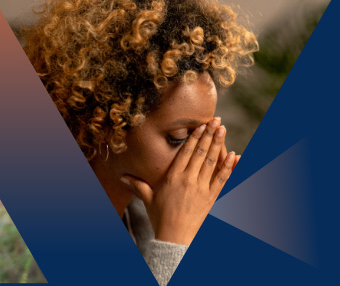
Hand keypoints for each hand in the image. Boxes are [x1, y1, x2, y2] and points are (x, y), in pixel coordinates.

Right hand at [121, 118, 236, 244]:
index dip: (193, 137)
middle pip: (200, 153)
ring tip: (223, 130)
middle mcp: (188, 180)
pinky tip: (235, 155)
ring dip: (218, 145)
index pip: (185, 153)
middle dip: (208, 135)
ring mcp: (201, 188)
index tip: (200, 125)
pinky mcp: (211, 197)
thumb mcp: (148, 199)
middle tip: (215, 120)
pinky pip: (222, 179)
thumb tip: (122, 177)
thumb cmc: (160, 218)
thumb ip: (138, 185)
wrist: (175, 237)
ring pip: (212, 162)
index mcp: (172, 178)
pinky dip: (229, 166)